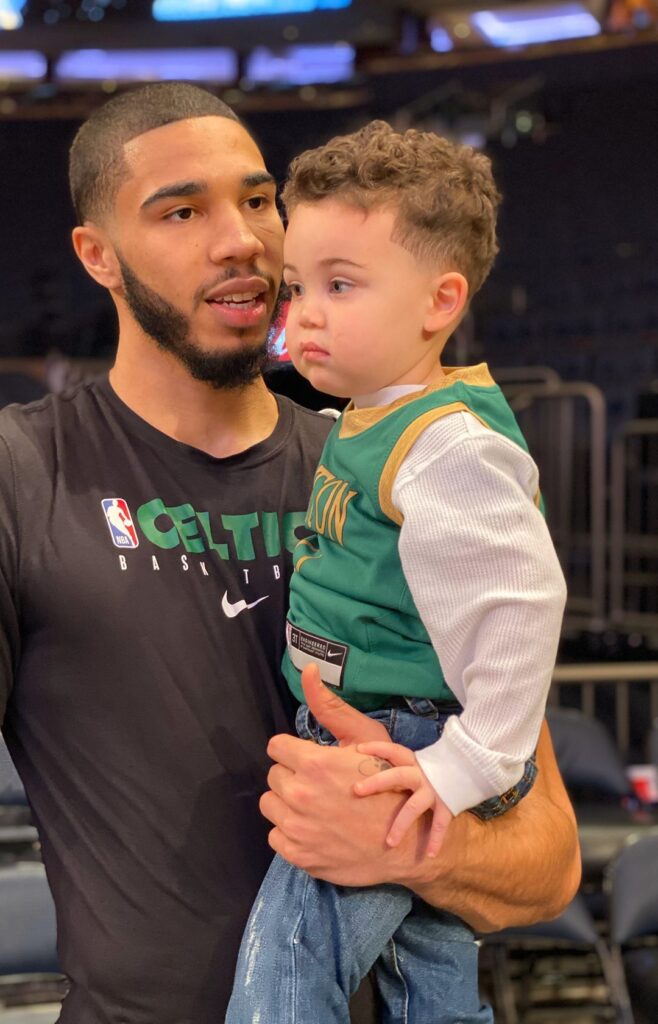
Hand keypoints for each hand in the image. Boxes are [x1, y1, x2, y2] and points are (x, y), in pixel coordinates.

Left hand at [260, 664, 436, 887]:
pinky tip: (313, 827)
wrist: (404, 844)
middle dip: (292, 774)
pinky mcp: (298, 855)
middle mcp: (300, 796)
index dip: (293, 749)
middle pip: (273, 775)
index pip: (276, 747)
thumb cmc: (389, 786)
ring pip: (270, 805)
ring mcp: (298, 829)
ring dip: (287, 802)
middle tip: (316, 782)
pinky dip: (290, 831)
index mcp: (315, 764)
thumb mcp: (365, 738)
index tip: (306, 756)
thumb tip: (308, 668)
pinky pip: (275, 835)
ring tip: (313, 804)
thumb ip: (329, 705)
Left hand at [354, 740, 453, 857]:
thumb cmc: (433, 768)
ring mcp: (434, 790)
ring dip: (401, 825)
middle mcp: (421, 774)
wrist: (469, 767)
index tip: (359, 749)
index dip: (377, 748)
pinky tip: (430, 856)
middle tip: (356, 790)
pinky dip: (435, 840)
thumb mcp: (416, 762)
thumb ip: (397, 766)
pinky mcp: (447, 805)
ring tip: (389, 843)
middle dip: (376, 782)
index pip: (393, 750)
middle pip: (397, 775)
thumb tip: (368, 765)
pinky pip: (440, 825)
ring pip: (414, 807)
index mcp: (412, 761)